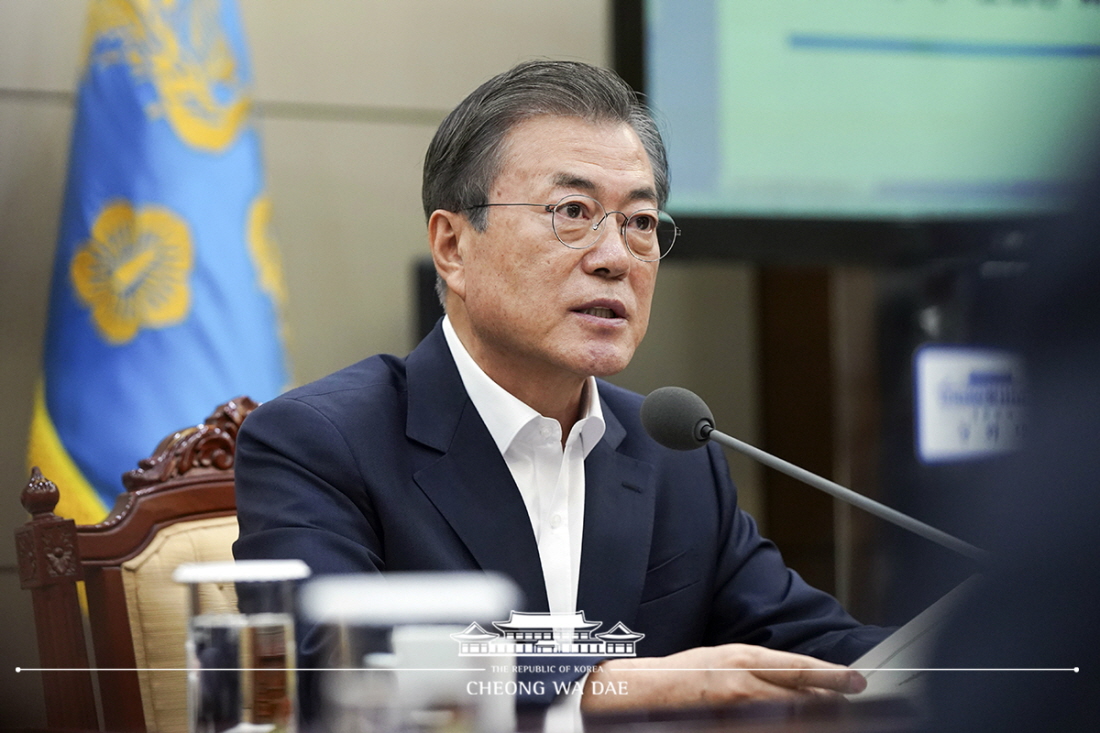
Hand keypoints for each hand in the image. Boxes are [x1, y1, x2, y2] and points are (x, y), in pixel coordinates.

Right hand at [580, 643, 866, 711]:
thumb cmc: (687, 674)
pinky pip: (770, 729)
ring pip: (791, 719)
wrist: (644, 695)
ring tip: (829, 717)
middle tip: (848, 705)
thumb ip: (766, 668)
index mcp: (743, 660)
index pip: (800, 669)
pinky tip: (796, 724)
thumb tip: (806, 677)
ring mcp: (737, 714)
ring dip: (812, 718)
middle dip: (830, 703)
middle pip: (803, 699)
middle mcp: (743, 687)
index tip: (857, 681)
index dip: (833, 676)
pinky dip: (788, 726)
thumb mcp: (728, 658)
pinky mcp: (730, 728)